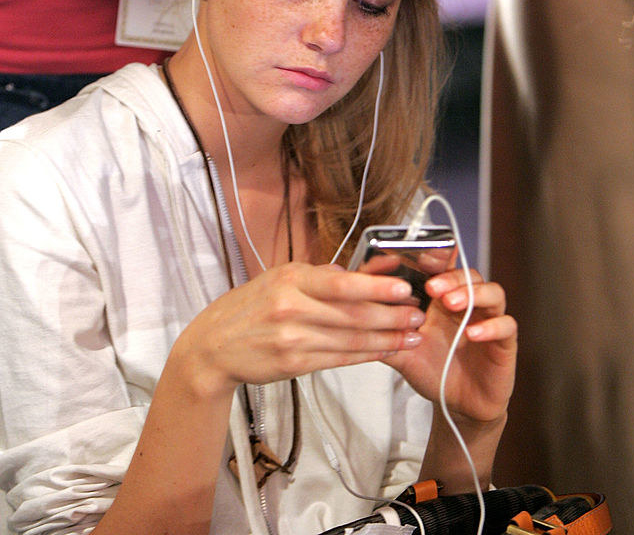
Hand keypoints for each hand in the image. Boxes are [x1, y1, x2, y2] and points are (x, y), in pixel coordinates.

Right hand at [172, 262, 426, 393]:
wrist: (214, 346)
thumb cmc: (252, 306)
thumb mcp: (282, 278)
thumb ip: (324, 275)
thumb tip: (368, 268)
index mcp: (290, 279)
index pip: (340, 283)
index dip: (375, 286)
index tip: (404, 287)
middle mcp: (291, 307)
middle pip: (351, 313)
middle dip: (390, 315)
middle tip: (418, 314)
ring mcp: (292, 338)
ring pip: (350, 339)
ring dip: (386, 338)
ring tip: (412, 335)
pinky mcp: (293, 365)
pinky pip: (338, 359)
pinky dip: (366, 355)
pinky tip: (386, 351)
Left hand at [384, 267, 516, 424]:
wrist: (458, 406)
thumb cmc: (433, 369)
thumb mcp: (403, 351)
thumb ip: (386, 332)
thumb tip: (358, 315)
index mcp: (442, 299)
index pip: (444, 268)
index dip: (435, 257)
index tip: (418, 256)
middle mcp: (467, 304)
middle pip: (467, 274)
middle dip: (449, 276)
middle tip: (432, 286)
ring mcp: (488, 320)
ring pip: (492, 291)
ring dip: (471, 293)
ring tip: (451, 303)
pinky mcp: (504, 342)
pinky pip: (506, 325)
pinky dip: (491, 326)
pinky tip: (473, 334)